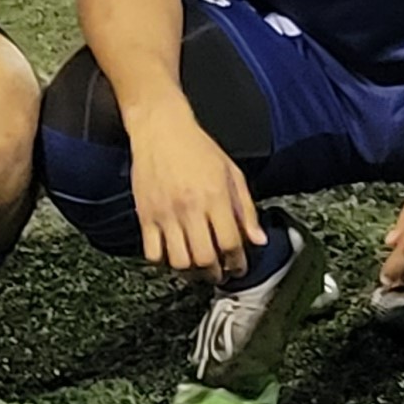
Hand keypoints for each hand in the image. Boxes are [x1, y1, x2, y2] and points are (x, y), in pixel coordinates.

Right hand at [131, 105, 265, 279]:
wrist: (161, 130)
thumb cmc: (199, 149)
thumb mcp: (232, 173)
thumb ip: (246, 209)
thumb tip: (258, 239)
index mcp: (215, 196)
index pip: (230, 242)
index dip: (237, 262)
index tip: (239, 267)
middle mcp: (190, 208)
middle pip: (205, 258)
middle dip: (216, 272)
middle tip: (219, 273)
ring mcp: (165, 214)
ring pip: (179, 261)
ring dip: (191, 272)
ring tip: (198, 269)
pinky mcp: (145, 216)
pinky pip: (152, 253)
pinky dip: (164, 262)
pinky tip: (174, 255)